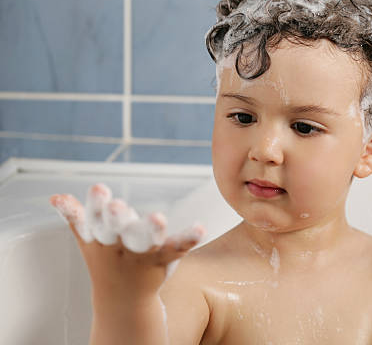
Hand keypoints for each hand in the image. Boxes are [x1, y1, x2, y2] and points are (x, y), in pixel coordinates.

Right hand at [50, 183, 205, 297]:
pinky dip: (188, 239)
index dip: (95, 206)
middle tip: (118, 205)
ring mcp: (143, 254)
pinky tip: (200, 228)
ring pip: (146, 242)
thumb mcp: (89, 239)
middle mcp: (120, 246)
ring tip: (157, 217)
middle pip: (117, 231)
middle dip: (117, 219)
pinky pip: (177, 248)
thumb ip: (75, 217)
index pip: (94, 220)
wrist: (123, 300)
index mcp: (101, 237)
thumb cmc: (106, 260)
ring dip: (151, 230)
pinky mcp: (164, 260)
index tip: (99, 188)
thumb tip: (55, 196)